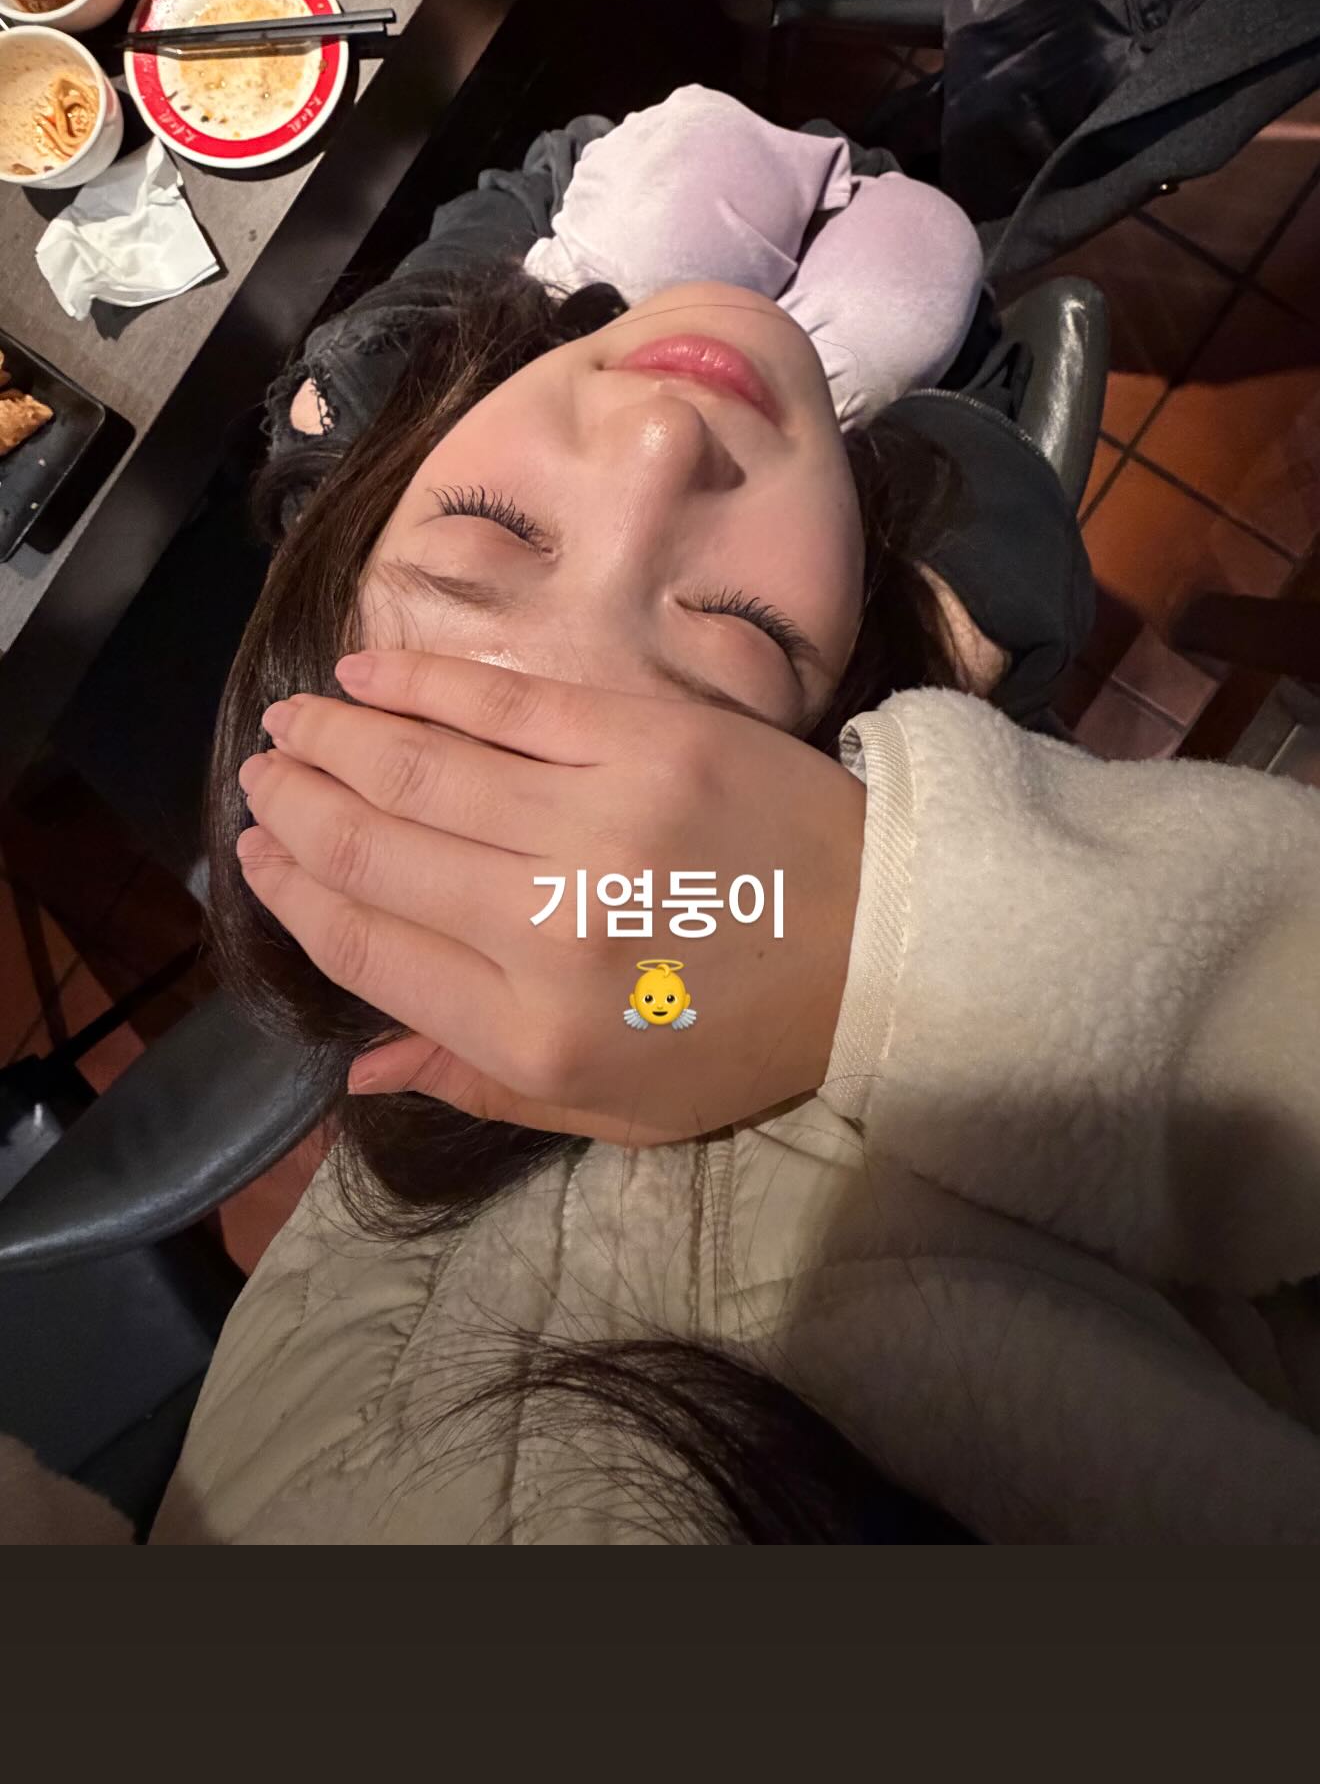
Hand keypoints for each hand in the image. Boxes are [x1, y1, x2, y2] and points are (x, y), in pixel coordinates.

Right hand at [235, 650, 865, 1144]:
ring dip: (335, 738)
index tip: (255, 857)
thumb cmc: (743, 1040)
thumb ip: (475, 1080)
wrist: (889, 946)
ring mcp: (597, 820)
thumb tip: (355, 1072)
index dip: (296, 896)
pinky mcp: (646, 737)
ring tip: (289, 724)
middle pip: (376, 849)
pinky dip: (420, 684)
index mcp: (532, 1029)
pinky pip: (503, 701)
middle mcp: (547, 924)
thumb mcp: (612, 1108)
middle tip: (259, 779)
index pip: (368, 948)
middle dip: (297, 808)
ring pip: (419, 766)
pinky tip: (367, 674)